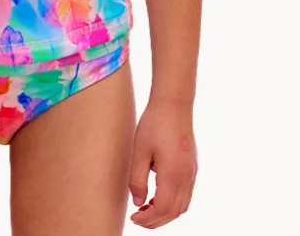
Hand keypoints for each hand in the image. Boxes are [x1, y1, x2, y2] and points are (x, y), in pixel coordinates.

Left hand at [128, 97, 197, 227]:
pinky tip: (158, 196)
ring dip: (165, 213)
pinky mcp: (192, 168)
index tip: (133, 218)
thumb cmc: (154, 124)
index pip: (163, 209)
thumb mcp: (139, 151)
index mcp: (173, 173)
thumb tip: (138, 203)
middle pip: (174, 212)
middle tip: (138, 218)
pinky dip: (173, 203)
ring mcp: (192, 173)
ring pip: (182, 206)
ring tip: (146, 208)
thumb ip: (137, 179)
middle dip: (156, 220)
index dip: (148, 219)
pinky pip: (186, 195)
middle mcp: (186, 177)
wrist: (174, 104)